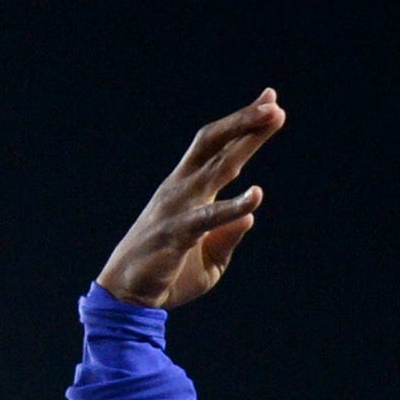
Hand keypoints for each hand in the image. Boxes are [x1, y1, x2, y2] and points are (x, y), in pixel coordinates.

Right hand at [96, 92, 285, 310]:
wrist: (126, 298)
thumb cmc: (167, 275)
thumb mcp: (209, 258)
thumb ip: (227, 236)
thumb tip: (248, 216)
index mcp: (187, 190)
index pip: (217, 148)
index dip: (242, 125)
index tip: (269, 101)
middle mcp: (181, 190)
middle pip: (215, 144)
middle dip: (244, 122)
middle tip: (274, 104)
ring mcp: (177, 208)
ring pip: (215, 167)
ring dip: (245, 143)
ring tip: (270, 122)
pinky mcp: (176, 234)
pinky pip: (208, 218)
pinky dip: (233, 206)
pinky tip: (256, 196)